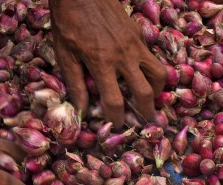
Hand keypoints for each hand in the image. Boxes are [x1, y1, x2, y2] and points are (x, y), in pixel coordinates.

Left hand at [50, 0, 165, 127]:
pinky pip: (150, 56)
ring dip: (156, 89)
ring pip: (158, 74)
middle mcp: (123, 56)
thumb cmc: (67, 20)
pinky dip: (148, 68)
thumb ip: (74, 82)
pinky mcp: (139, 34)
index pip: (114, 101)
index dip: (116, 118)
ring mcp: (135, 44)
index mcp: (101, 62)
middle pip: (145, 92)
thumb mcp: (64, 52)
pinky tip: (139, 70)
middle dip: (147, 111)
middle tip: (146, 119)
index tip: (117, 125)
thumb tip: (80, 108)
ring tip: (150, 95)